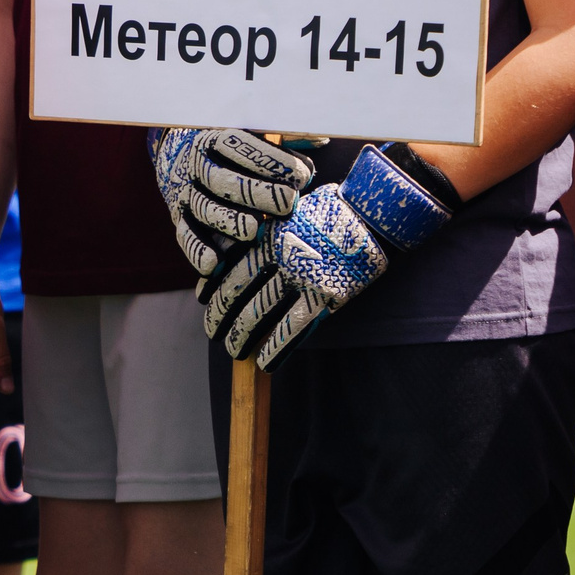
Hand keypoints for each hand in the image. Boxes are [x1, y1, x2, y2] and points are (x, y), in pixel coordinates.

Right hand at [151, 127, 313, 276]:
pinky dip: (198, 250)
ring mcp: (186, 194)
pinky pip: (186, 236)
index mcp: (214, 138)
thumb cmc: (235, 148)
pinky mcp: (181, 220)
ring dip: (228, 221)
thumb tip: (320, 138)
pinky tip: (215, 263)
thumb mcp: (256, 134)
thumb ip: (285, 136)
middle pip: (221, 179)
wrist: (180, 155)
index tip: (303, 173)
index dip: (270, 159)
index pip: (238, 145)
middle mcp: (196, 166)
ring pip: (203, 208)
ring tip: (254, 231)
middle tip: (288, 202)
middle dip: (255, 192)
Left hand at [214, 143, 455, 369]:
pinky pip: (293, 328)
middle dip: (221, 317)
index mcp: (268, 234)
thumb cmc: (330, 211)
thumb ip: (267, 232)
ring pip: (260, 314)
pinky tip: (264, 363)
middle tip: (213, 333)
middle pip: (238, 293)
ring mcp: (302, 278)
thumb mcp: (290, 212)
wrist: (373, 215)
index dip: (213, 287)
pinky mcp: (326, 296)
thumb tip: (241, 250)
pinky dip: (276, 348)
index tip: (202, 300)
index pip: (229, 266)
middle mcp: (279, 257)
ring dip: (242, 336)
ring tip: (233, 351)